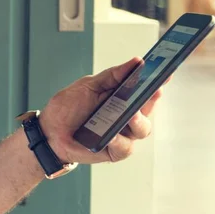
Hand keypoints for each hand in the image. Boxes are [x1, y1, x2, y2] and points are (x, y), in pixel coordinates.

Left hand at [39, 57, 165, 163]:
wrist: (49, 131)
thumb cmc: (68, 108)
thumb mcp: (88, 86)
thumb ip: (112, 76)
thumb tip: (136, 62)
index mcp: (121, 98)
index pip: (144, 89)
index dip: (157, 81)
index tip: (165, 72)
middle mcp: (125, 116)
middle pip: (147, 109)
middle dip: (151, 99)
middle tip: (152, 90)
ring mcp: (121, 134)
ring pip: (141, 129)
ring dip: (137, 121)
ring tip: (129, 114)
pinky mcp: (113, 151)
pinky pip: (125, 147)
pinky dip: (119, 141)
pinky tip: (112, 135)